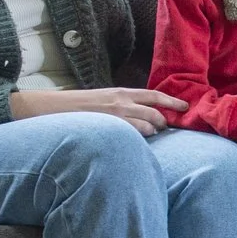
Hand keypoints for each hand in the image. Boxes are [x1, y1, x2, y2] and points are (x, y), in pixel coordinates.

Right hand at [10, 86, 186, 136]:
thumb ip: (121, 105)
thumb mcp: (102, 100)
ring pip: (149, 125)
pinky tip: (136, 145)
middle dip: (164, 123)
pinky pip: (135, 135)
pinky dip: (141, 140)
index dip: (171, 101)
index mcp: (121, 92)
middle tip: (163, 130)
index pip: (153, 95)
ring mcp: (116, 115)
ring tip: (148, 138)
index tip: (185, 106)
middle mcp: (122, 101)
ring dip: (153, 133)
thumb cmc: (77, 108)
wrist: (51, 109)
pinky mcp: (110, 126)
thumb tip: (138, 115)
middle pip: (156, 112)